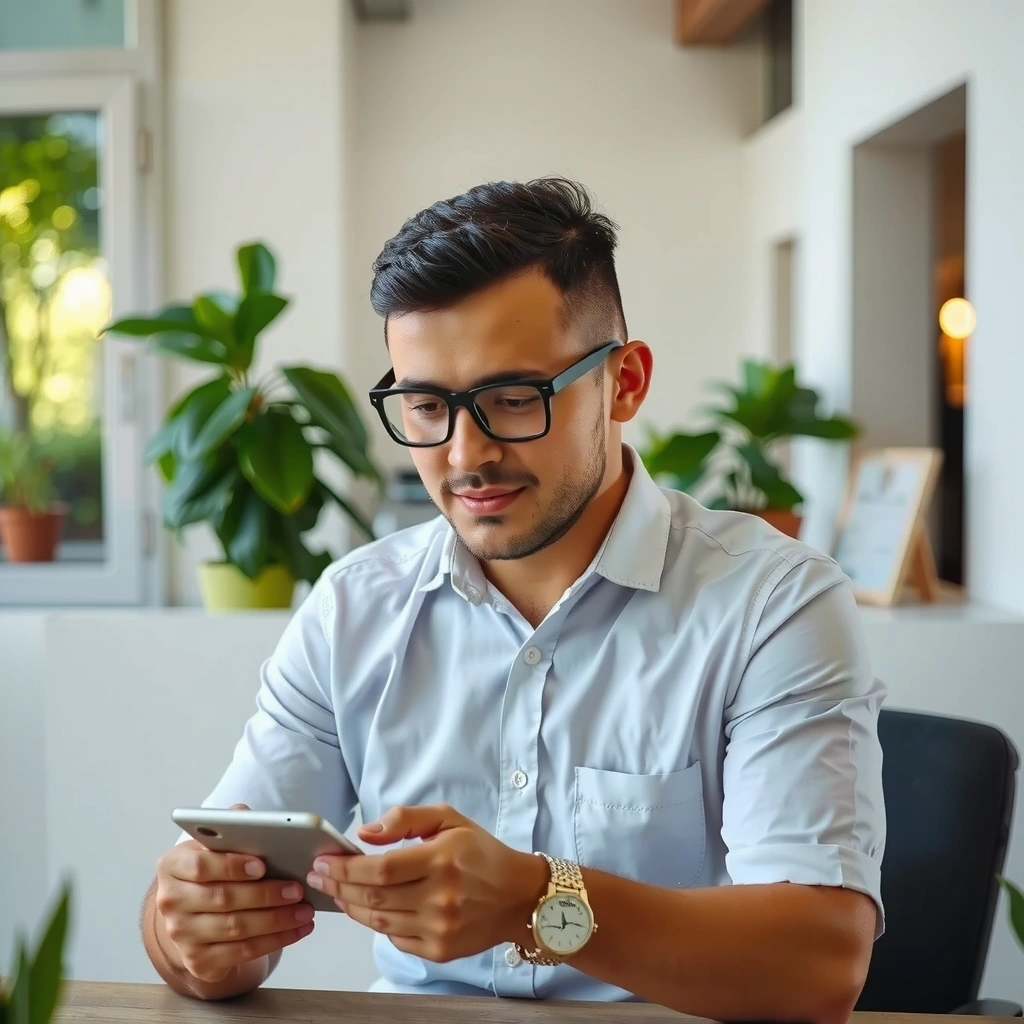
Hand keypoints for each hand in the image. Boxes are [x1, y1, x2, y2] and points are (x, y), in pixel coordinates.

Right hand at [154, 804, 315, 983]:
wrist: (193, 915)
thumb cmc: (212, 871)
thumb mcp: (214, 846)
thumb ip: (229, 827)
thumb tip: (244, 814)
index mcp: (172, 866)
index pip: (200, 865)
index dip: (232, 865)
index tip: (262, 865)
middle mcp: (170, 902)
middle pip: (223, 899)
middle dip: (266, 895)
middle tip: (297, 889)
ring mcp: (181, 935)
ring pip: (236, 928)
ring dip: (277, 920)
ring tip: (305, 911)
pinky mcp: (198, 961)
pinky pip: (242, 953)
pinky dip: (275, 941)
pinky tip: (297, 930)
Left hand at [306, 804, 547, 961]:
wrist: (519, 896)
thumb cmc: (481, 852)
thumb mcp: (449, 819)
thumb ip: (405, 819)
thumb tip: (365, 833)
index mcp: (441, 860)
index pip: (380, 869)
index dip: (345, 867)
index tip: (323, 860)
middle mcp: (440, 897)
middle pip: (373, 897)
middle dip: (338, 886)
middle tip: (319, 876)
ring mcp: (439, 929)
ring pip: (378, 921)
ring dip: (350, 906)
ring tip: (336, 891)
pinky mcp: (440, 951)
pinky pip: (394, 939)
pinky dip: (375, 924)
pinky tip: (366, 908)